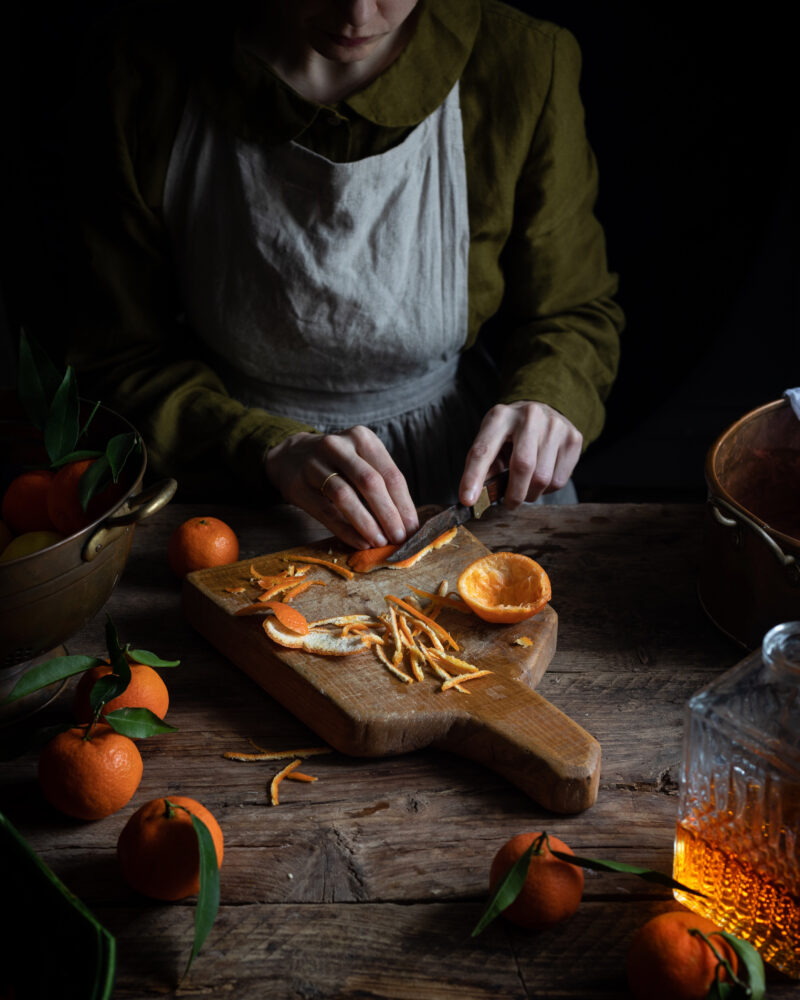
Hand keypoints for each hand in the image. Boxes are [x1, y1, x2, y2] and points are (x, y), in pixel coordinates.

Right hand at [265, 427, 418, 549]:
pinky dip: (346, 529)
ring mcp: (314, 463)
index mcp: (362, 438)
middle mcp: (338, 446)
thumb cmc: (338, 464)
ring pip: (345, 496)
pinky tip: (360, 542)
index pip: (390, 474)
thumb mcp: (361, 461)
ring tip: (380, 542)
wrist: (291, 456)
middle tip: (399, 538)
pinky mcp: (297, 484)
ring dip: (367, 523)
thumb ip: (382, 485)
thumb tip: (407, 523)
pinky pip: (326, 511)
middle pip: (369, 482)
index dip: (404, 504)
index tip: (413, 528)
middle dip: (388, 514)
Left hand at [459, 401, 581, 507]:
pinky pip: (559, 480)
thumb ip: (484, 468)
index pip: (483, 450)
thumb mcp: (492, 441)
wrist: (543, 412)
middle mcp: (529, 416)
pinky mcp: (573, 438)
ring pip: (542, 478)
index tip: (467, 500)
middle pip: (522, 466)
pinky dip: (547, 489)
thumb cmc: (511, 434)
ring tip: (526, 486)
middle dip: (513, 494)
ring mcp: (554, 426)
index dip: (473, 477)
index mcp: (500, 417)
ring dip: (531, 494)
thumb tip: (475, 498)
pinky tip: (542, 477)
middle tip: (509, 503)